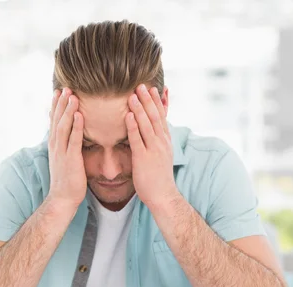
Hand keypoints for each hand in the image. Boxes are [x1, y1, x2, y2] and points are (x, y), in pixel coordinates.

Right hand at [47, 88, 86, 209]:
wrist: (63, 198)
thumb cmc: (67, 180)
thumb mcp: (65, 160)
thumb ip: (67, 147)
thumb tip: (72, 137)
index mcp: (55, 145)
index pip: (54, 121)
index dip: (56, 106)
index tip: (59, 91)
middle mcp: (56, 146)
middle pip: (57, 120)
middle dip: (61, 103)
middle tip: (65, 87)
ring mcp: (62, 152)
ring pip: (63, 126)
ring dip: (68, 110)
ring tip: (72, 96)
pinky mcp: (71, 159)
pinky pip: (73, 140)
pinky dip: (76, 126)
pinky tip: (79, 115)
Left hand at [126, 84, 179, 208]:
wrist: (163, 196)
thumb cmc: (159, 178)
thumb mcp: (161, 156)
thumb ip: (156, 142)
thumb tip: (151, 133)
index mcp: (165, 141)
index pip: (162, 117)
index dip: (157, 102)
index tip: (153, 88)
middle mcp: (161, 142)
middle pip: (155, 116)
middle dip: (148, 100)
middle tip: (141, 85)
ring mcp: (153, 150)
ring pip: (147, 125)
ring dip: (139, 108)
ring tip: (133, 94)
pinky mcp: (143, 158)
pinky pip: (137, 139)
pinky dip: (133, 126)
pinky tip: (128, 115)